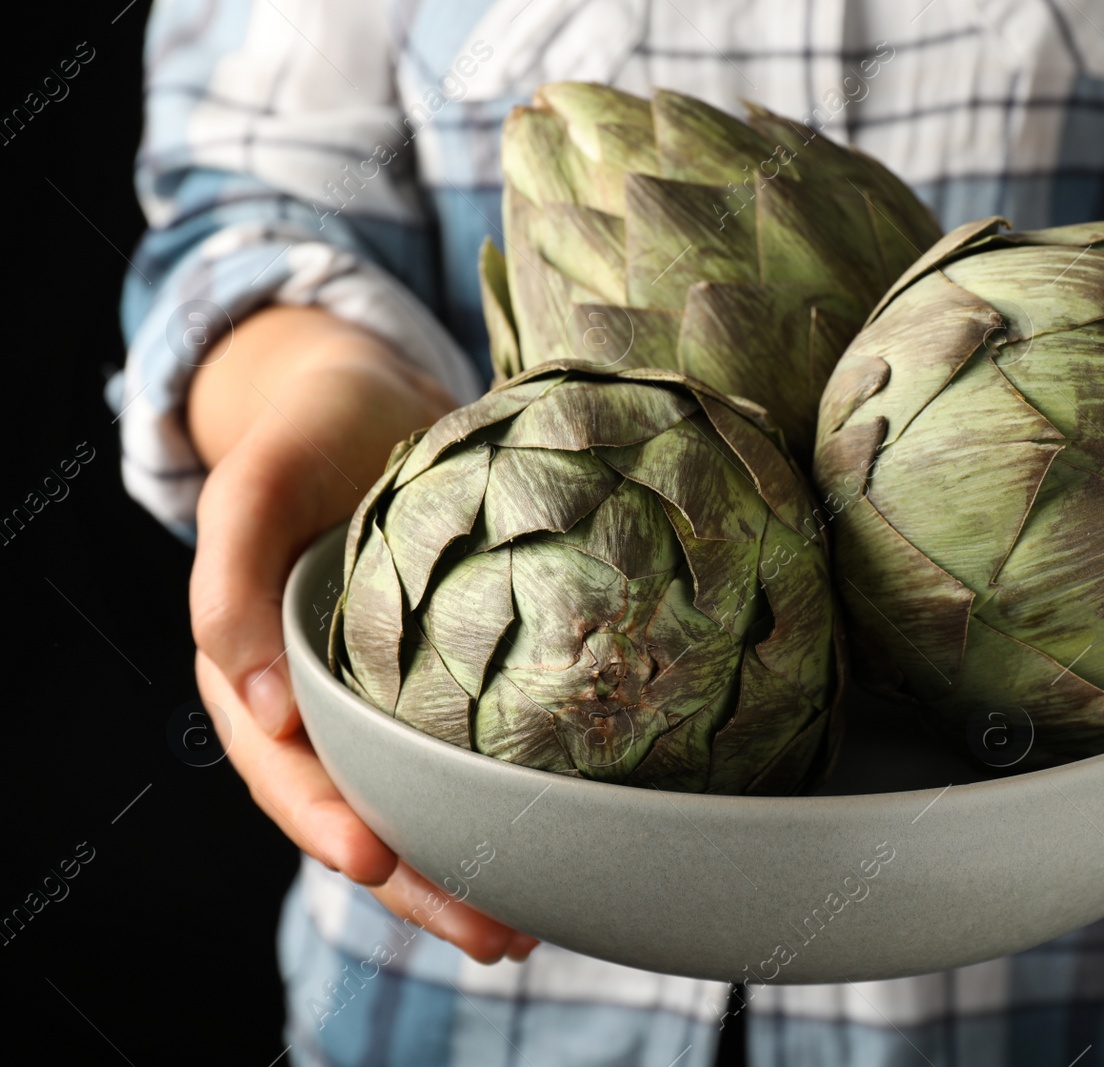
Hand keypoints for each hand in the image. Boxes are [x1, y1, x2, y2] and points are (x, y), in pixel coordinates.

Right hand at [188, 307, 538, 962]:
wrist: (367, 394)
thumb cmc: (305, 428)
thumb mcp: (257, 480)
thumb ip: (230, 575)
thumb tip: (255, 704)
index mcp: (255, 666)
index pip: (286, 767)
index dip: (325, 818)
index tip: (378, 861)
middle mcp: (314, 695)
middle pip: (357, 809)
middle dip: (416, 883)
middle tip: (492, 936)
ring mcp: (376, 692)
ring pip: (409, 801)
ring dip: (457, 870)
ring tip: (522, 929)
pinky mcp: (436, 677)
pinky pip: (455, 756)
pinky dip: (490, 807)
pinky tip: (545, 847)